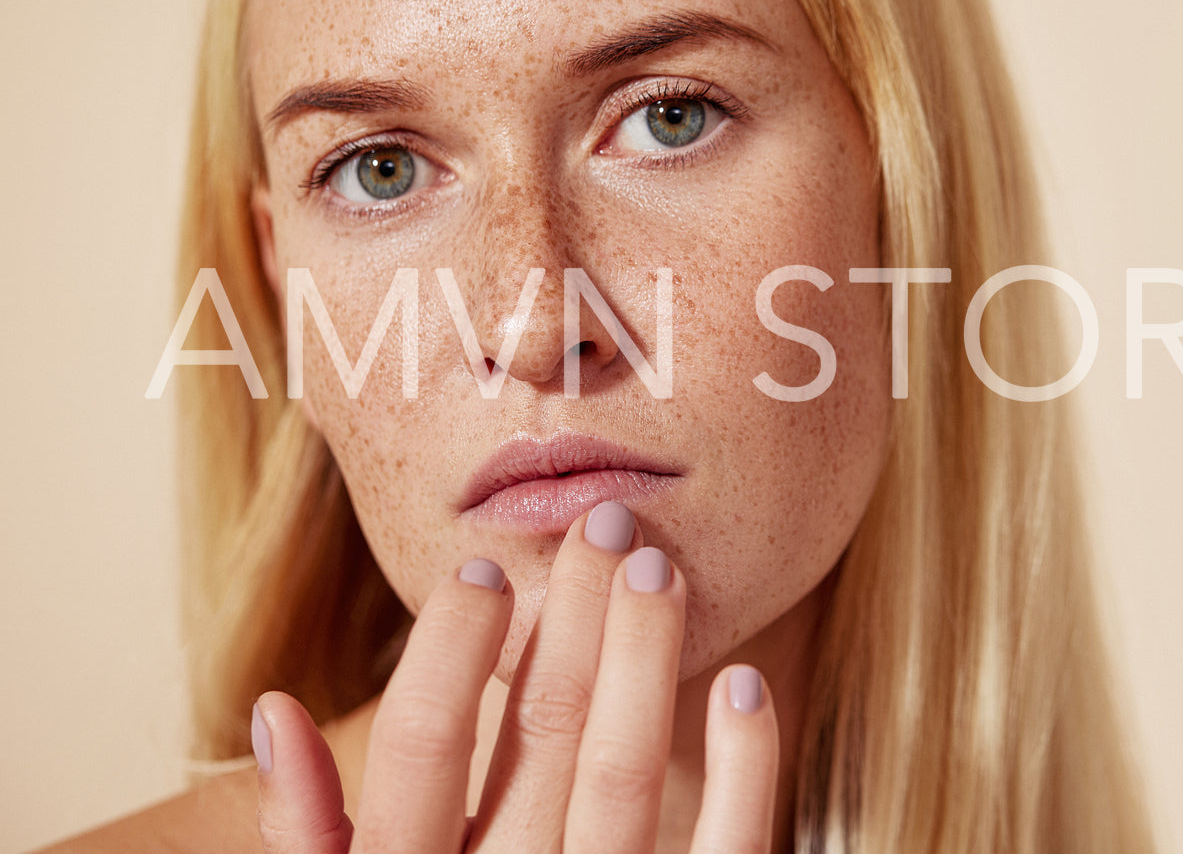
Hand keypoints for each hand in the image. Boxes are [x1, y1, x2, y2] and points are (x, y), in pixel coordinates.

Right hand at [250, 503, 779, 852]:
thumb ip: (305, 838)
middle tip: (600, 524)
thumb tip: (274, 710)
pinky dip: (744, 771)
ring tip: (658, 566)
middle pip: (537, 737)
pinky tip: (743, 683)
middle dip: (571, 618)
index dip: (448, 646)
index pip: (420, 747)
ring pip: (624, 776)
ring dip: (645, 661)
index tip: (485, 564)